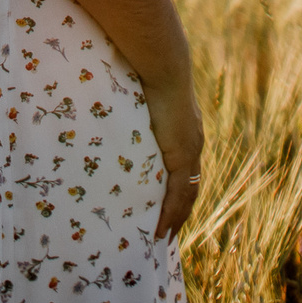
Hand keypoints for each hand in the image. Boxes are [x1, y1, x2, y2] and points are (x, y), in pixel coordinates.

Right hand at [145, 81, 203, 239]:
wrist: (162, 66)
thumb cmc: (145, 73)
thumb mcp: (139, 96)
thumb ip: (132, 109)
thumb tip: (109, 104)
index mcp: (184, 132)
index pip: (183, 169)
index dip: (177, 189)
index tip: (167, 206)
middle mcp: (192, 144)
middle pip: (189, 187)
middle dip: (180, 211)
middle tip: (167, 230)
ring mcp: (190, 151)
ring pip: (186, 195)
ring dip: (176, 218)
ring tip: (163, 236)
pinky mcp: (183, 156)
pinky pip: (178, 193)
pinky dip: (170, 213)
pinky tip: (161, 229)